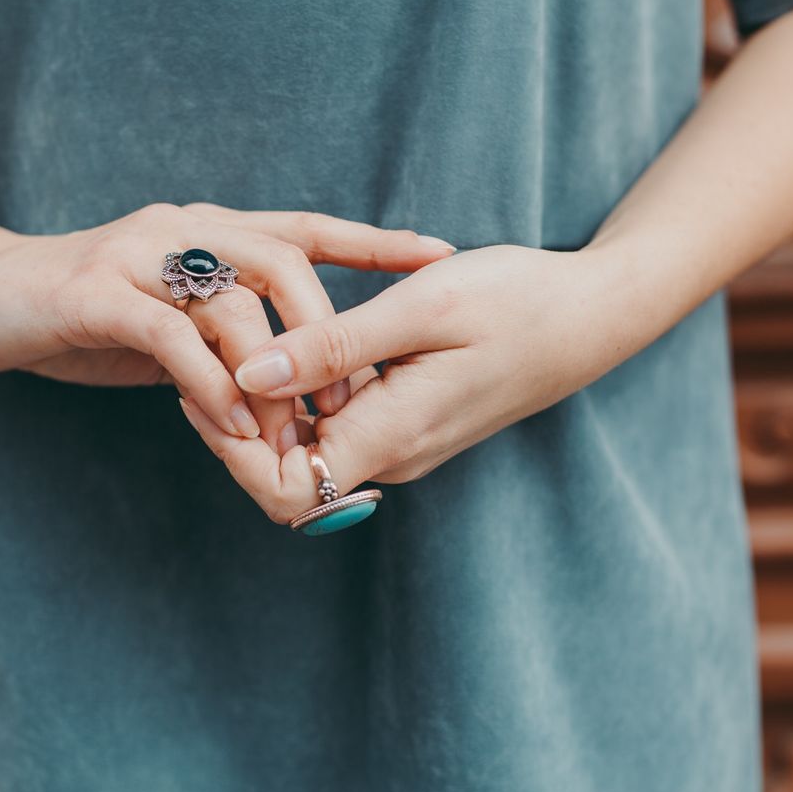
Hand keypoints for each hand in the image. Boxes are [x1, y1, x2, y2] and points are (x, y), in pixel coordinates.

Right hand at [0, 202, 455, 452]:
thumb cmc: (80, 313)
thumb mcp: (166, 318)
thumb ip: (221, 335)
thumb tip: (283, 386)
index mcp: (207, 230)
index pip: (306, 228)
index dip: (375, 240)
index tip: (439, 255)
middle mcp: (180, 230)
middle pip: (284, 261)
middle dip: (330, 333)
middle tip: (350, 403)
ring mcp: (136, 256)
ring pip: (233, 301)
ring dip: (274, 375)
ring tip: (294, 436)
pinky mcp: (93, 294)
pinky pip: (171, 338)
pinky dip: (212, 385)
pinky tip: (234, 427)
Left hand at [177, 244, 637, 521]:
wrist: (589, 314)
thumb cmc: (516, 300)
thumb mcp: (422, 308)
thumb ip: (332, 346)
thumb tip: (247, 376)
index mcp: (391, 434)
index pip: (284, 491)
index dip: (231, 449)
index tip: (203, 382)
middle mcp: (391, 453)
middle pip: (284, 474)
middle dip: (234, 421)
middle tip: (204, 345)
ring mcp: (399, 441)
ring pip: (306, 446)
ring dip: (263, 403)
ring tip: (233, 332)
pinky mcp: (405, 420)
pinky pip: (334, 424)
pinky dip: (299, 391)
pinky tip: (288, 339)